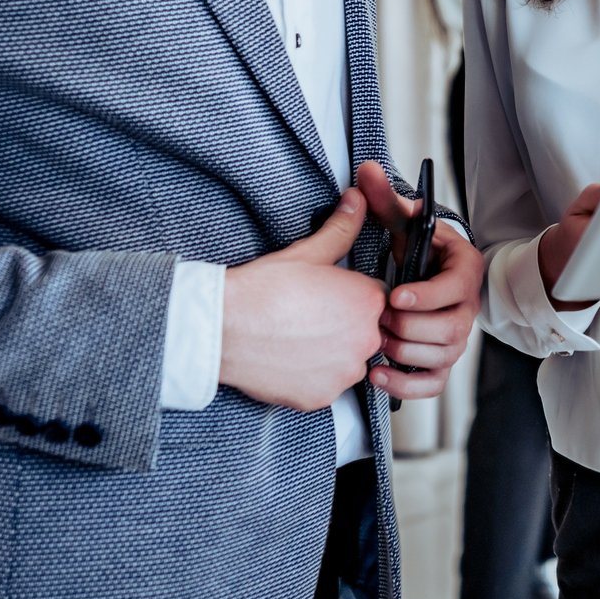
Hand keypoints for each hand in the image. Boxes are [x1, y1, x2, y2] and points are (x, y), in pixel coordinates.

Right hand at [218, 189, 386, 411]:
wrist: (224, 327)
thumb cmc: (263, 290)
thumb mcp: (308, 252)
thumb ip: (341, 228)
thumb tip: (357, 201)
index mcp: (368, 301)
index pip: (375, 300)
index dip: (350, 297)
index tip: (327, 297)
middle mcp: (366, 339)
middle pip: (365, 333)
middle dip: (342, 326)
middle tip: (307, 317)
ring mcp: (344, 372)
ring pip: (346, 361)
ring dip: (329, 353)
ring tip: (296, 337)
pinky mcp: (322, 397)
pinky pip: (325, 386)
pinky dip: (310, 376)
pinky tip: (288, 359)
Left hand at [356, 161, 483, 401]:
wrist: (422, 272)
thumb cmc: (416, 247)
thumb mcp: (403, 221)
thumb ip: (386, 198)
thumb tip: (366, 170)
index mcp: (465, 270)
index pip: (454, 290)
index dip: (425, 296)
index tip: (394, 296)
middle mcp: (468, 306)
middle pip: (451, 330)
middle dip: (410, 328)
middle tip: (379, 319)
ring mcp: (458, 336)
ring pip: (442, 357)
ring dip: (406, 354)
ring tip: (377, 344)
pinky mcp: (443, 360)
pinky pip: (434, 383)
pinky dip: (407, 386)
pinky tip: (378, 377)